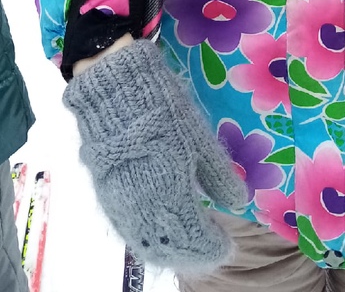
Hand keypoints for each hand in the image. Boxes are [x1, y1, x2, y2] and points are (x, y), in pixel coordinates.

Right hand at [63, 39, 246, 273]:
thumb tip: (238, 202)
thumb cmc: (164, 111)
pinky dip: (146, 240)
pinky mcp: (106, 194)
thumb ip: (219, 176)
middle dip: (192, 252)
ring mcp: (122, 204)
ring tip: (187, 248)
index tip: (226, 244)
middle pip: (170, 246)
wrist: (116, 92)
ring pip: (146, 243)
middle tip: (210, 248)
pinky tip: (157, 237)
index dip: (212, 245)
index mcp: (172, 193)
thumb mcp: (200, 139)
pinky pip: (127, 230)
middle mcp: (145, 207)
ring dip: (168, 251)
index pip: (196, 235)